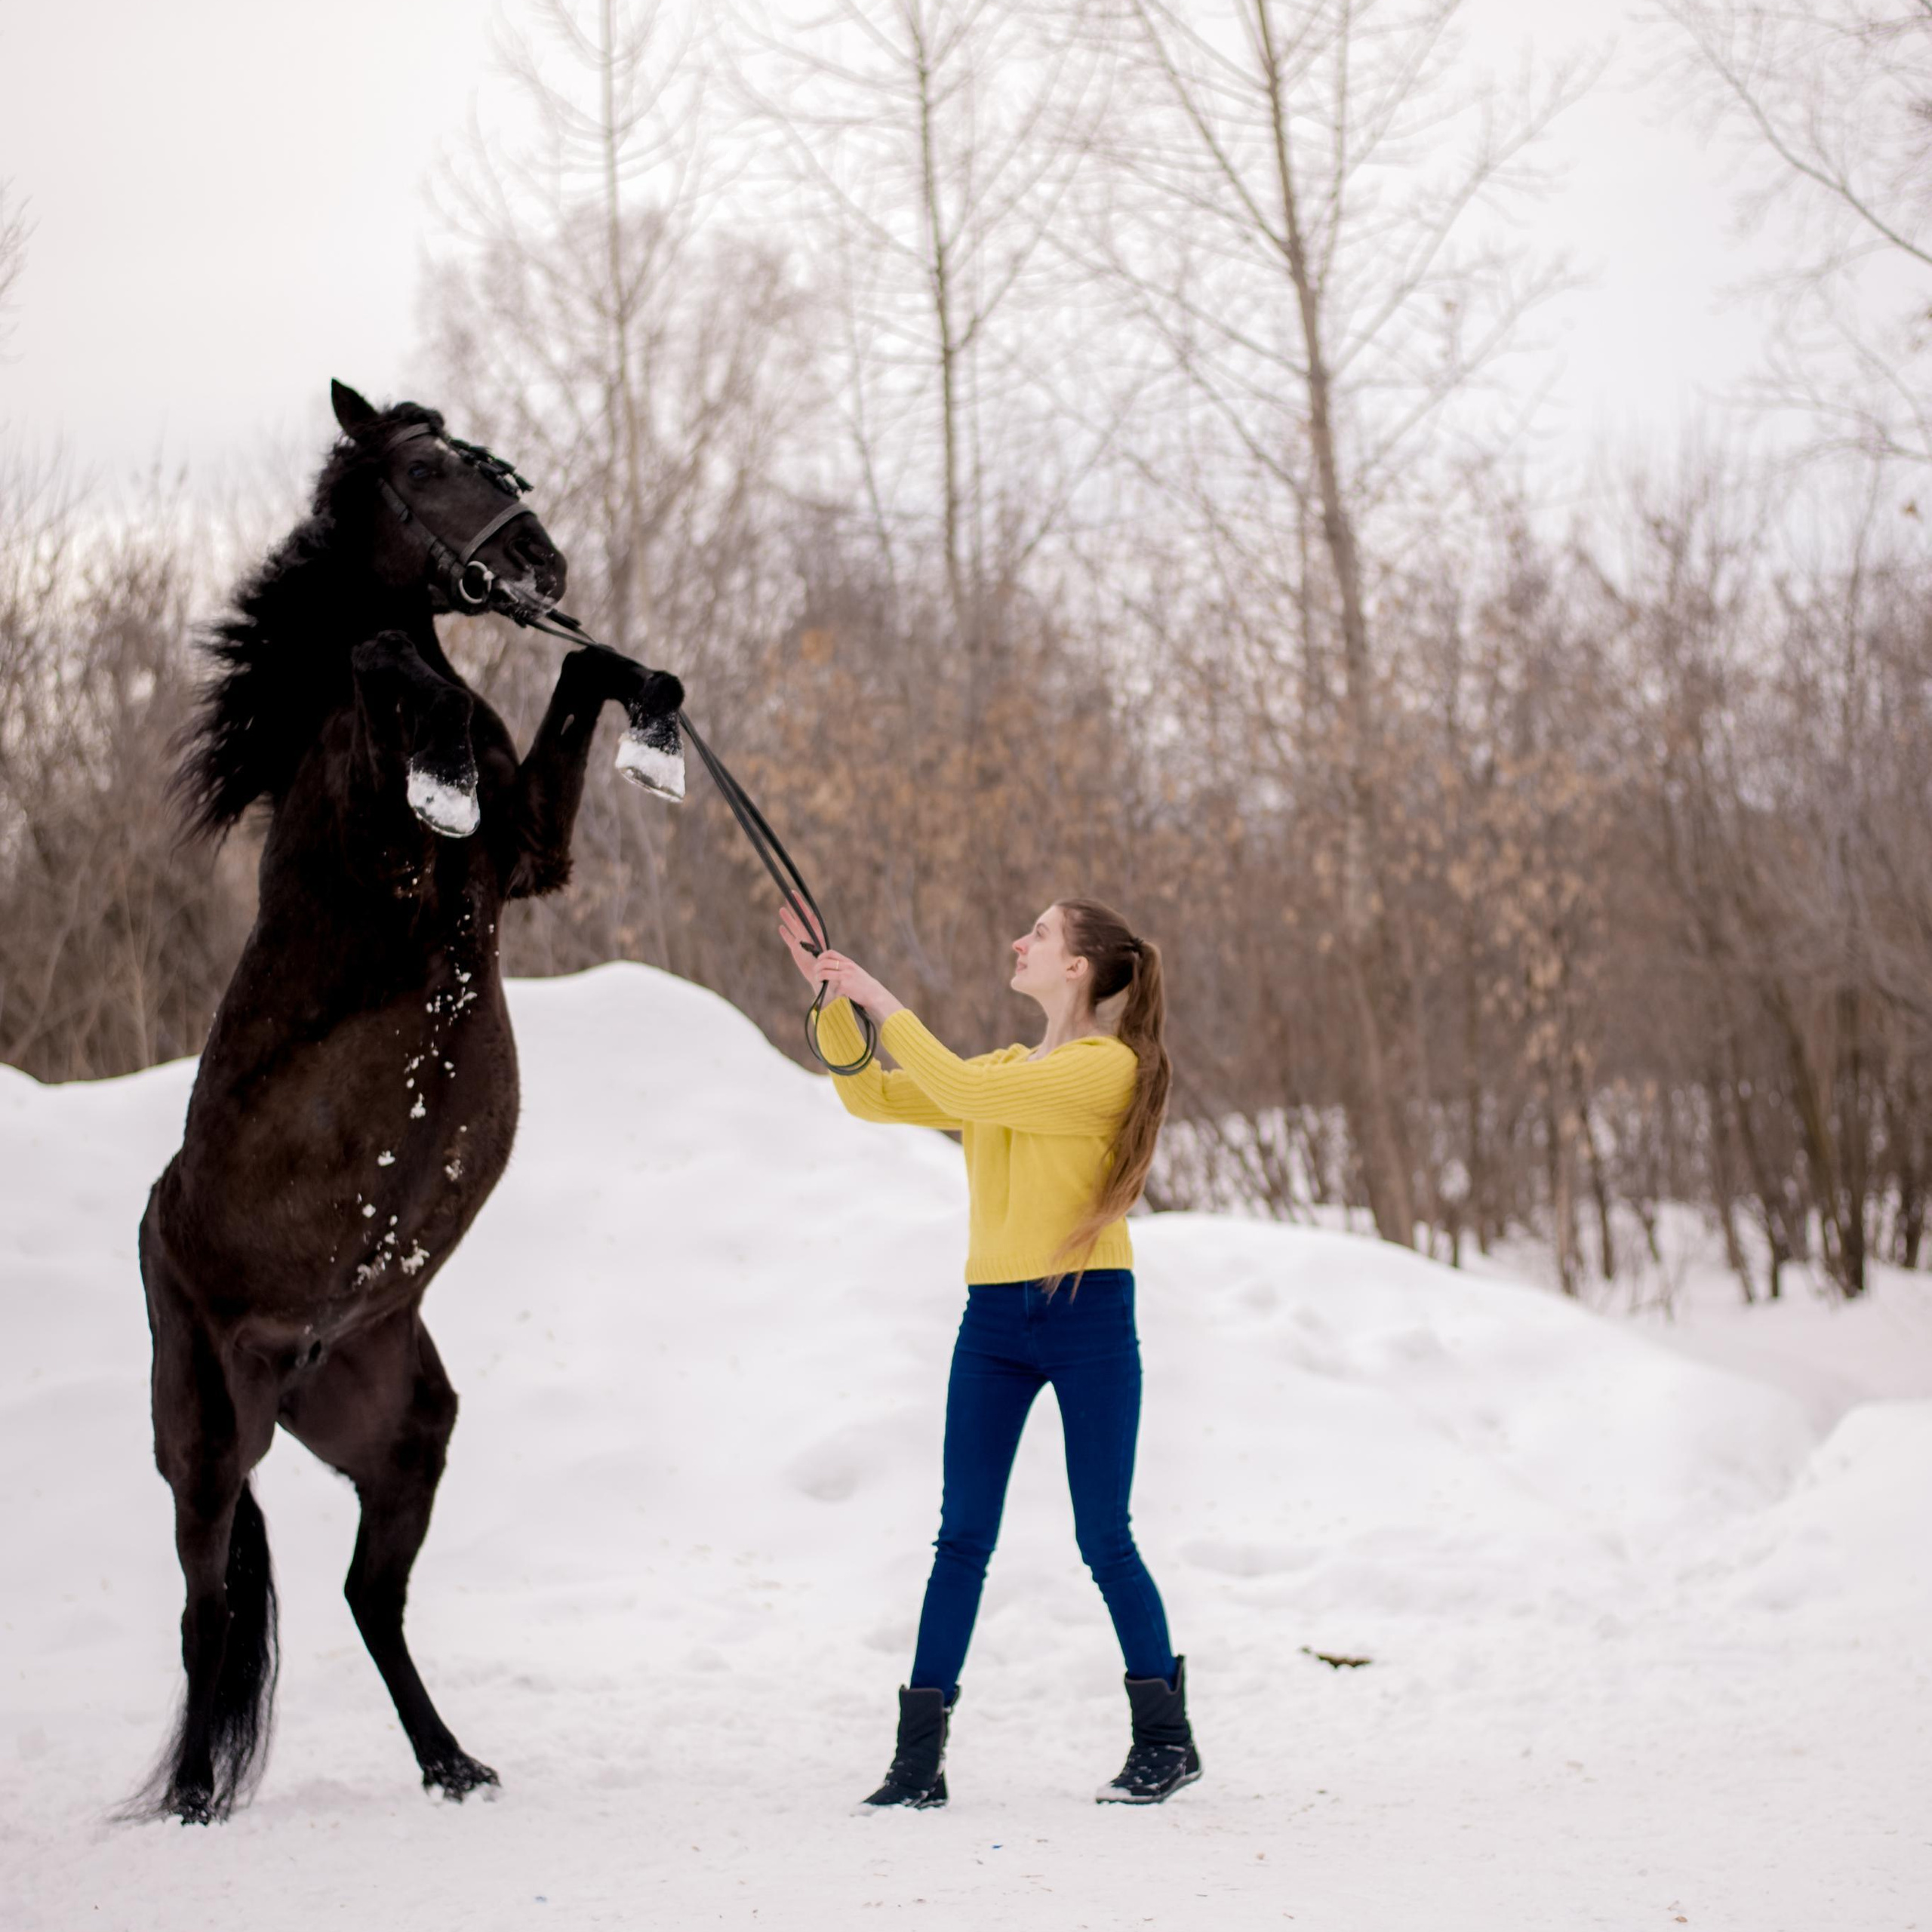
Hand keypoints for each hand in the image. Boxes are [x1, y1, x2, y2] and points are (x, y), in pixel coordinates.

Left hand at [776, 908, 903, 1018]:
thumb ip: (845, 968)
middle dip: (817, 968)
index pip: (831, 953)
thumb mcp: (856, 971)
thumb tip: (829, 967)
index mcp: (849, 962)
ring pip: (825, 973)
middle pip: (824, 963)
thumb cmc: (865, 985)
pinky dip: (834, 992)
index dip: (821, 956)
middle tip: (816, 973)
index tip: (818, 961)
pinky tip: (838, 995)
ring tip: (819, 980)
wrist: (875, 994)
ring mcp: (846, 977)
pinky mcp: (845, 987)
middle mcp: (847, 967)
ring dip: (819, 977)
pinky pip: (833, 989)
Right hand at [778, 904, 827, 985]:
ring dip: (788, 919)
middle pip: (799, 918)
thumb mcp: (818, 944)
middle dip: (794, 908)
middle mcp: (807, 934)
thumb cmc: (822, 960)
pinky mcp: (796, 950)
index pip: (806, 914)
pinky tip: (781, 928)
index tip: (794, 893)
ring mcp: (801, 942)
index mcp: (813, 931)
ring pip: (793, 927)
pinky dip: (785, 934)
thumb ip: (813, 931)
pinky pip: (789, 939)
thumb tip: (811, 917)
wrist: (820, 975)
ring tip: (781, 910)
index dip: (800, 904)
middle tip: (787, 896)